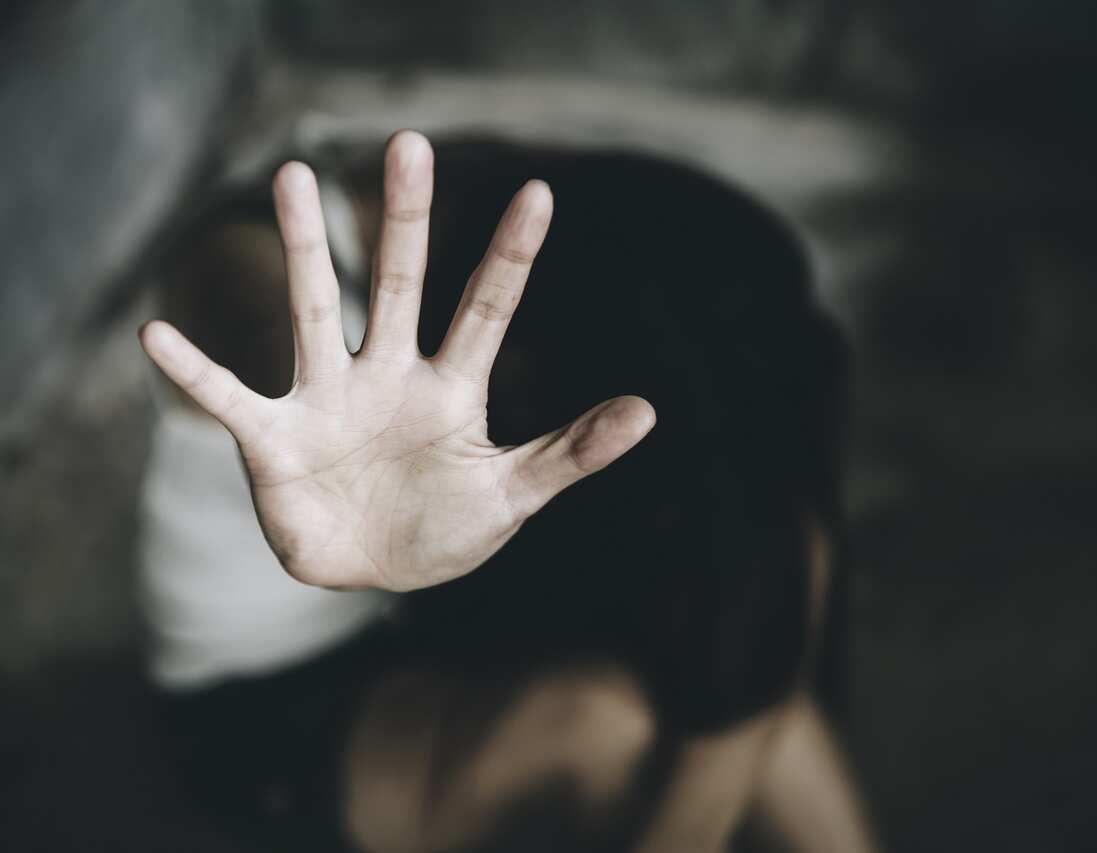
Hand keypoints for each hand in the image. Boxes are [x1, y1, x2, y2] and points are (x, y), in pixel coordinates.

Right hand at [139, 130, 655, 590]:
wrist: (374, 573)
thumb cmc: (445, 529)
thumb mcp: (513, 494)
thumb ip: (572, 451)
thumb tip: (649, 409)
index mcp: (451, 388)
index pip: (486, 308)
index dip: (511, 256)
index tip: (540, 193)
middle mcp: (387, 375)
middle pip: (397, 283)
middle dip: (405, 220)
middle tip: (411, 145)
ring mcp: (328, 399)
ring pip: (313, 310)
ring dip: (302, 249)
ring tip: (291, 176)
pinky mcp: (275, 440)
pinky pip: (228, 400)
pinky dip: (196, 374)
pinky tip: (156, 336)